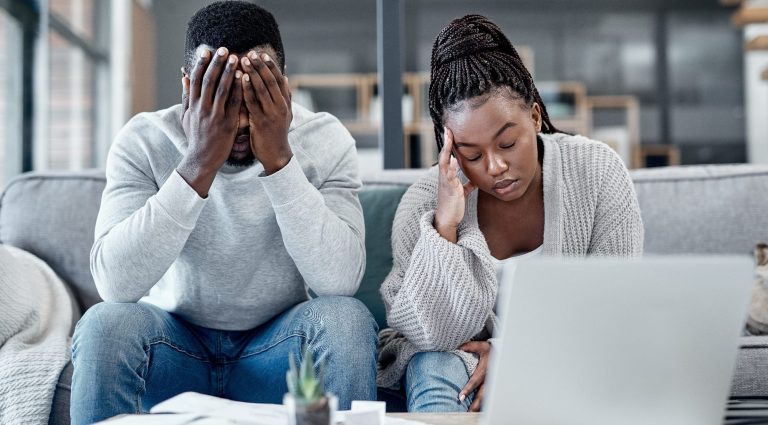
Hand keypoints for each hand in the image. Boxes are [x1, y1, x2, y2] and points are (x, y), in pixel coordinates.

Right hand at [178, 47, 242, 196]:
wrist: (201, 160)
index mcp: (193, 105)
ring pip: (222, 90)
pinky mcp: (227, 124)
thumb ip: (186, 96)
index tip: (207, 51)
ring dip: (229, 72)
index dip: (201, 64)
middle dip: (217, 63)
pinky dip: (238, 90)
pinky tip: (244, 78)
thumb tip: (184, 76)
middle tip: (224, 49)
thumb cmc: (195, 137)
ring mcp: (215, 116)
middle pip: (209, 81)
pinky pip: (234, 104)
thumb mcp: (187, 116)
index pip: (196, 80)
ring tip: (236, 58)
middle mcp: (202, 108)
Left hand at [240, 51, 292, 174]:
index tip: (262, 54)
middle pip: (271, 81)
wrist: (276, 154)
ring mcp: (272, 113)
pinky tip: (240, 78)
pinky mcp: (261, 121)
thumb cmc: (276, 133)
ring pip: (262, 89)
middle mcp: (281, 106)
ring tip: (244, 60)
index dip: (271, 66)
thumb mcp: (285, 113)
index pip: (279, 80)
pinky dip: (247, 88)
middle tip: (251, 53)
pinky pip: (253, 101)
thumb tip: (285, 77)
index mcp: (286, 103)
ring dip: (253, 73)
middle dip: (260, 66)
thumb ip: (284, 95)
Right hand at [434, 128, 475, 242]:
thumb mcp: (462, 192)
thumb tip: (475, 180)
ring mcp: (445, 181)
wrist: (447, 219)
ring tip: (448, 138)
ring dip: (446, 149)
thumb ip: (467, 184)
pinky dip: (450, 167)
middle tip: (447, 128)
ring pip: (444, 162)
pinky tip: (453, 159)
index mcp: (447, 175)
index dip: (449, 144)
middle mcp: (444, 176)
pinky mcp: (449, 188)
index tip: (450, 132)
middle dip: (446, 142)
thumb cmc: (454, 205)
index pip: (448, 156)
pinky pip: (449, 176)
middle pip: (444, 155)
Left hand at [459, 341, 490, 411]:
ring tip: (470, 413)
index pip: (475, 381)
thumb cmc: (490, 350)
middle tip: (467, 411)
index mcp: (485, 369)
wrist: (502, 352)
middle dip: (475, 404)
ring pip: (486, 397)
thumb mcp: (481, 346)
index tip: (461, 397)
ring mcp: (492, 383)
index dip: (468, 389)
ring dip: (479, 406)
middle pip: (482, 394)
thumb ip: (469, 347)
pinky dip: (483, 403)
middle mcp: (489, 378)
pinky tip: (476, 409)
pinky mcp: (493, 385)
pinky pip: (489, 396)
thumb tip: (458, 348)